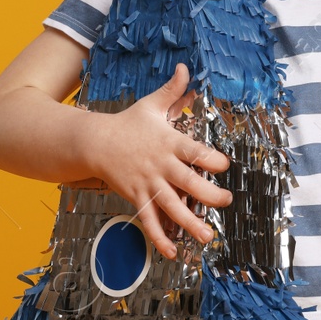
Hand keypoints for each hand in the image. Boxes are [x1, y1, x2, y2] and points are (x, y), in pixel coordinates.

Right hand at [83, 62, 231, 258]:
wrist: (94, 142)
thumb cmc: (128, 124)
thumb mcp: (151, 106)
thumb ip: (172, 90)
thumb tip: (186, 67)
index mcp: (169, 142)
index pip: (194, 151)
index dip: (210, 158)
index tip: (225, 165)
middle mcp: (161, 166)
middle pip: (188, 182)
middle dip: (209, 195)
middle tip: (226, 202)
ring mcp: (148, 184)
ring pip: (172, 207)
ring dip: (190, 224)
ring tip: (208, 237)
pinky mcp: (137, 198)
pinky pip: (149, 221)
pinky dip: (160, 238)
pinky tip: (172, 252)